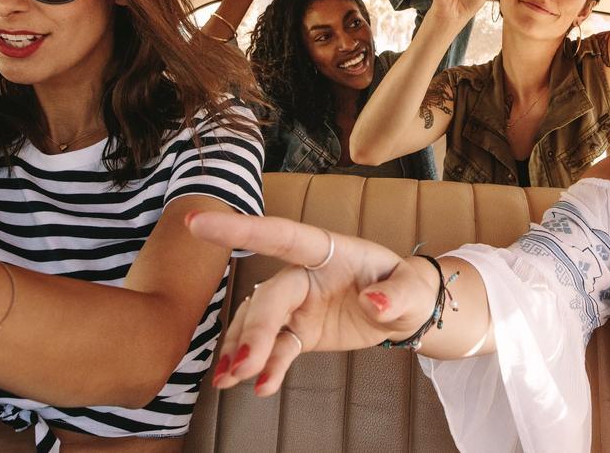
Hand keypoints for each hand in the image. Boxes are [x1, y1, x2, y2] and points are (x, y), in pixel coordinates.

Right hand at [187, 213, 438, 394]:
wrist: (406, 311)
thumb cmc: (408, 287)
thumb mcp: (412, 289)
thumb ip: (394, 295)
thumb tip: (372, 302)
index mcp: (327, 250)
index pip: (280, 235)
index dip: (239, 229)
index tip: (197, 224)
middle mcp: (305, 275)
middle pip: (270, 297)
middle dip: (253, 330)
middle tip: (241, 366)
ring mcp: (298, 304)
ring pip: (260, 324)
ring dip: (243, 349)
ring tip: (229, 379)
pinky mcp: (300, 331)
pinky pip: (276, 348)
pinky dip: (265, 366)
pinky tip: (258, 387)